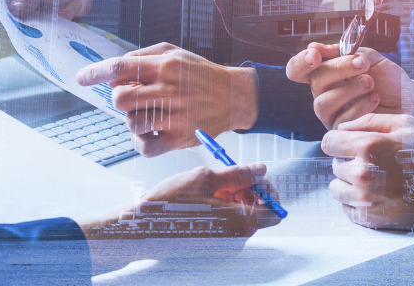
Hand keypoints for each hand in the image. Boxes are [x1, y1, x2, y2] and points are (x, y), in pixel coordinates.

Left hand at [76, 42, 258, 156]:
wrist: (233, 95)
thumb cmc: (200, 74)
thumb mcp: (175, 53)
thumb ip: (143, 58)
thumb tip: (112, 72)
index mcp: (167, 65)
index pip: (122, 66)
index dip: (96, 72)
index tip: (81, 78)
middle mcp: (170, 89)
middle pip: (120, 98)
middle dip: (119, 98)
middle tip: (133, 97)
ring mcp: (175, 116)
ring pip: (131, 122)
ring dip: (133, 118)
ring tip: (150, 112)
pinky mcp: (180, 138)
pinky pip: (144, 147)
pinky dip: (140, 141)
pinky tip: (148, 132)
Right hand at [77, 164, 280, 273]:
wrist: (139, 230)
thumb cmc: (171, 203)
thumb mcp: (206, 178)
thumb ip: (238, 174)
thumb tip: (261, 169)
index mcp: (240, 223)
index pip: (274, 210)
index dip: (268, 189)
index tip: (253, 175)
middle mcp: (236, 238)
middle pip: (259, 212)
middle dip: (249, 190)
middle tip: (228, 176)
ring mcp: (223, 243)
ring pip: (242, 215)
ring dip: (233, 197)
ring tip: (210, 187)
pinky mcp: (211, 244)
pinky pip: (227, 223)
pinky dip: (222, 208)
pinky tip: (202, 199)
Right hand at [286, 43, 413, 133]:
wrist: (411, 101)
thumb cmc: (389, 80)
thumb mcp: (368, 57)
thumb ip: (343, 51)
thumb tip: (313, 46)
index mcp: (326, 73)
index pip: (298, 69)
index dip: (300, 62)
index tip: (315, 55)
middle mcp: (324, 94)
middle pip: (314, 82)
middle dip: (338, 69)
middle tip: (362, 64)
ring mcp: (332, 114)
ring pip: (323, 103)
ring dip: (349, 89)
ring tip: (370, 83)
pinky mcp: (343, 132)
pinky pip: (341, 120)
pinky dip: (360, 107)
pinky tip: (375, 99)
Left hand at [321, 114, 413, 228]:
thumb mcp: (403, 123)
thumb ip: (368, 121)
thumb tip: (341, 128)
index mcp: (368, 146)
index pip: (328, 142)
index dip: (338, 141)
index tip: (349, 144)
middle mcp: (362, 173)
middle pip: (334, 165)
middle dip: (348, 161)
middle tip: (372, 162)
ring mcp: (366, 199)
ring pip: (336, 188)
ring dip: (349, 182)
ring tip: (373, 178)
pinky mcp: (371, 219)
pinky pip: (346, 208)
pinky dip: (355, 202)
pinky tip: (375, 194)